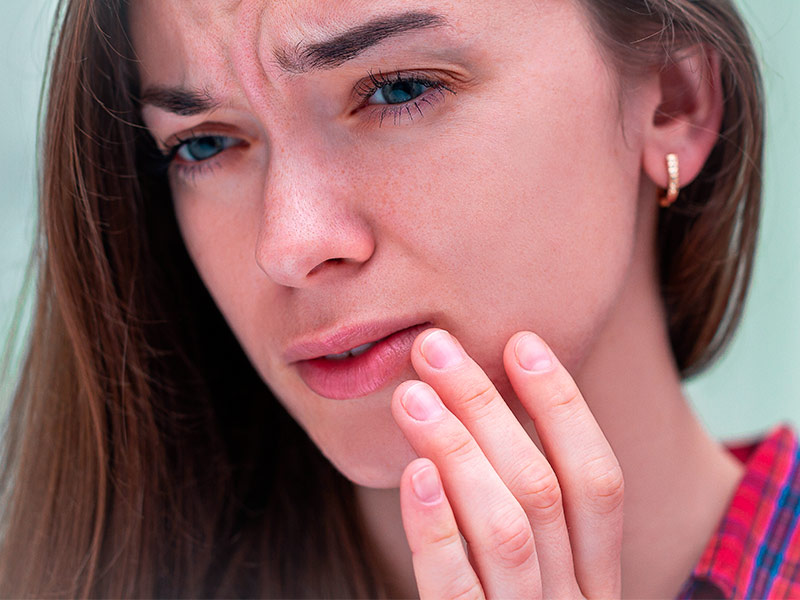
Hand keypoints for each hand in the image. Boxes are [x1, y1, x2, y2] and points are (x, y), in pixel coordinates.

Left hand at [392, 328, 623, 598]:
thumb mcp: (536, 573)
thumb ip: (521, 511)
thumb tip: (480, 409)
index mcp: (595, 577)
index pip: (598, 480)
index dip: (564, 406)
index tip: (521, 342)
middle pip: (541, 488)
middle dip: (487, 407)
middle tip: (435, 348)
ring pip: (506, 528)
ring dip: (458, 450)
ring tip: (412, 395)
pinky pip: (455, 588)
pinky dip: (437, 528)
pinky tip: (414, 474)